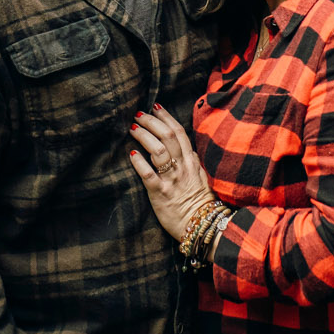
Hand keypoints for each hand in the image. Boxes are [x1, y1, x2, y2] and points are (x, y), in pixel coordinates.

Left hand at [128, 107, 216, 243]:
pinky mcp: (160, 194)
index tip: (155, 106)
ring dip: (144, 136)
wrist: (202, 227)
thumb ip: (193, 162)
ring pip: (158, 151)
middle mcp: (182, 167)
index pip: (179, 132)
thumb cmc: (199, 203)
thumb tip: (188, 149)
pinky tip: (132, 153)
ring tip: (132, 128)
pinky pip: (148, 175)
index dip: (166, 117)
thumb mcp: (201, 178)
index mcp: (191, 162)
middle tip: (138, 115)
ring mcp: (171, 180)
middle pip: (167, 136)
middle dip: (151, 122)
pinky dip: (139, 162)